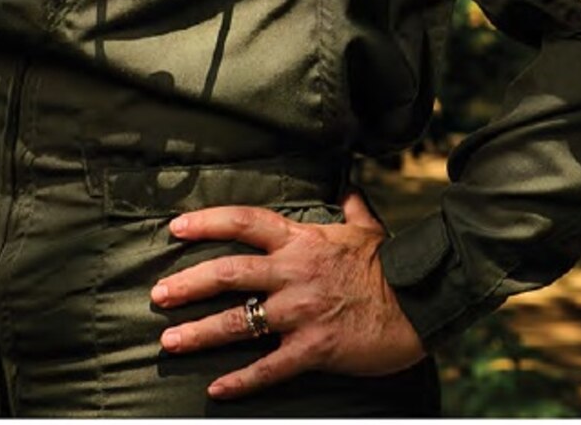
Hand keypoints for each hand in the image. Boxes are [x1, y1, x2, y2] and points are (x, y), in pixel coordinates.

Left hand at [150, 190, 424, 399]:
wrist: (423, 299)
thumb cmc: (393, 264)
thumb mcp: (368, 229)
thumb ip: (351, 210)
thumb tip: (349, 191)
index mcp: (303, 240)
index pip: (245, 223)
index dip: (208, 222)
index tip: (176, 227)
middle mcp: (294, 273)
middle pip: (227, 273)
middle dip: (187, 284)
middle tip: (157, 294)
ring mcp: (301, 312)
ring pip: (237, 322)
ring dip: (199, 332)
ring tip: (170, 340)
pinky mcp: (313, 348)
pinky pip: (268, 368)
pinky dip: (240, 382)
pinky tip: (216, 390)